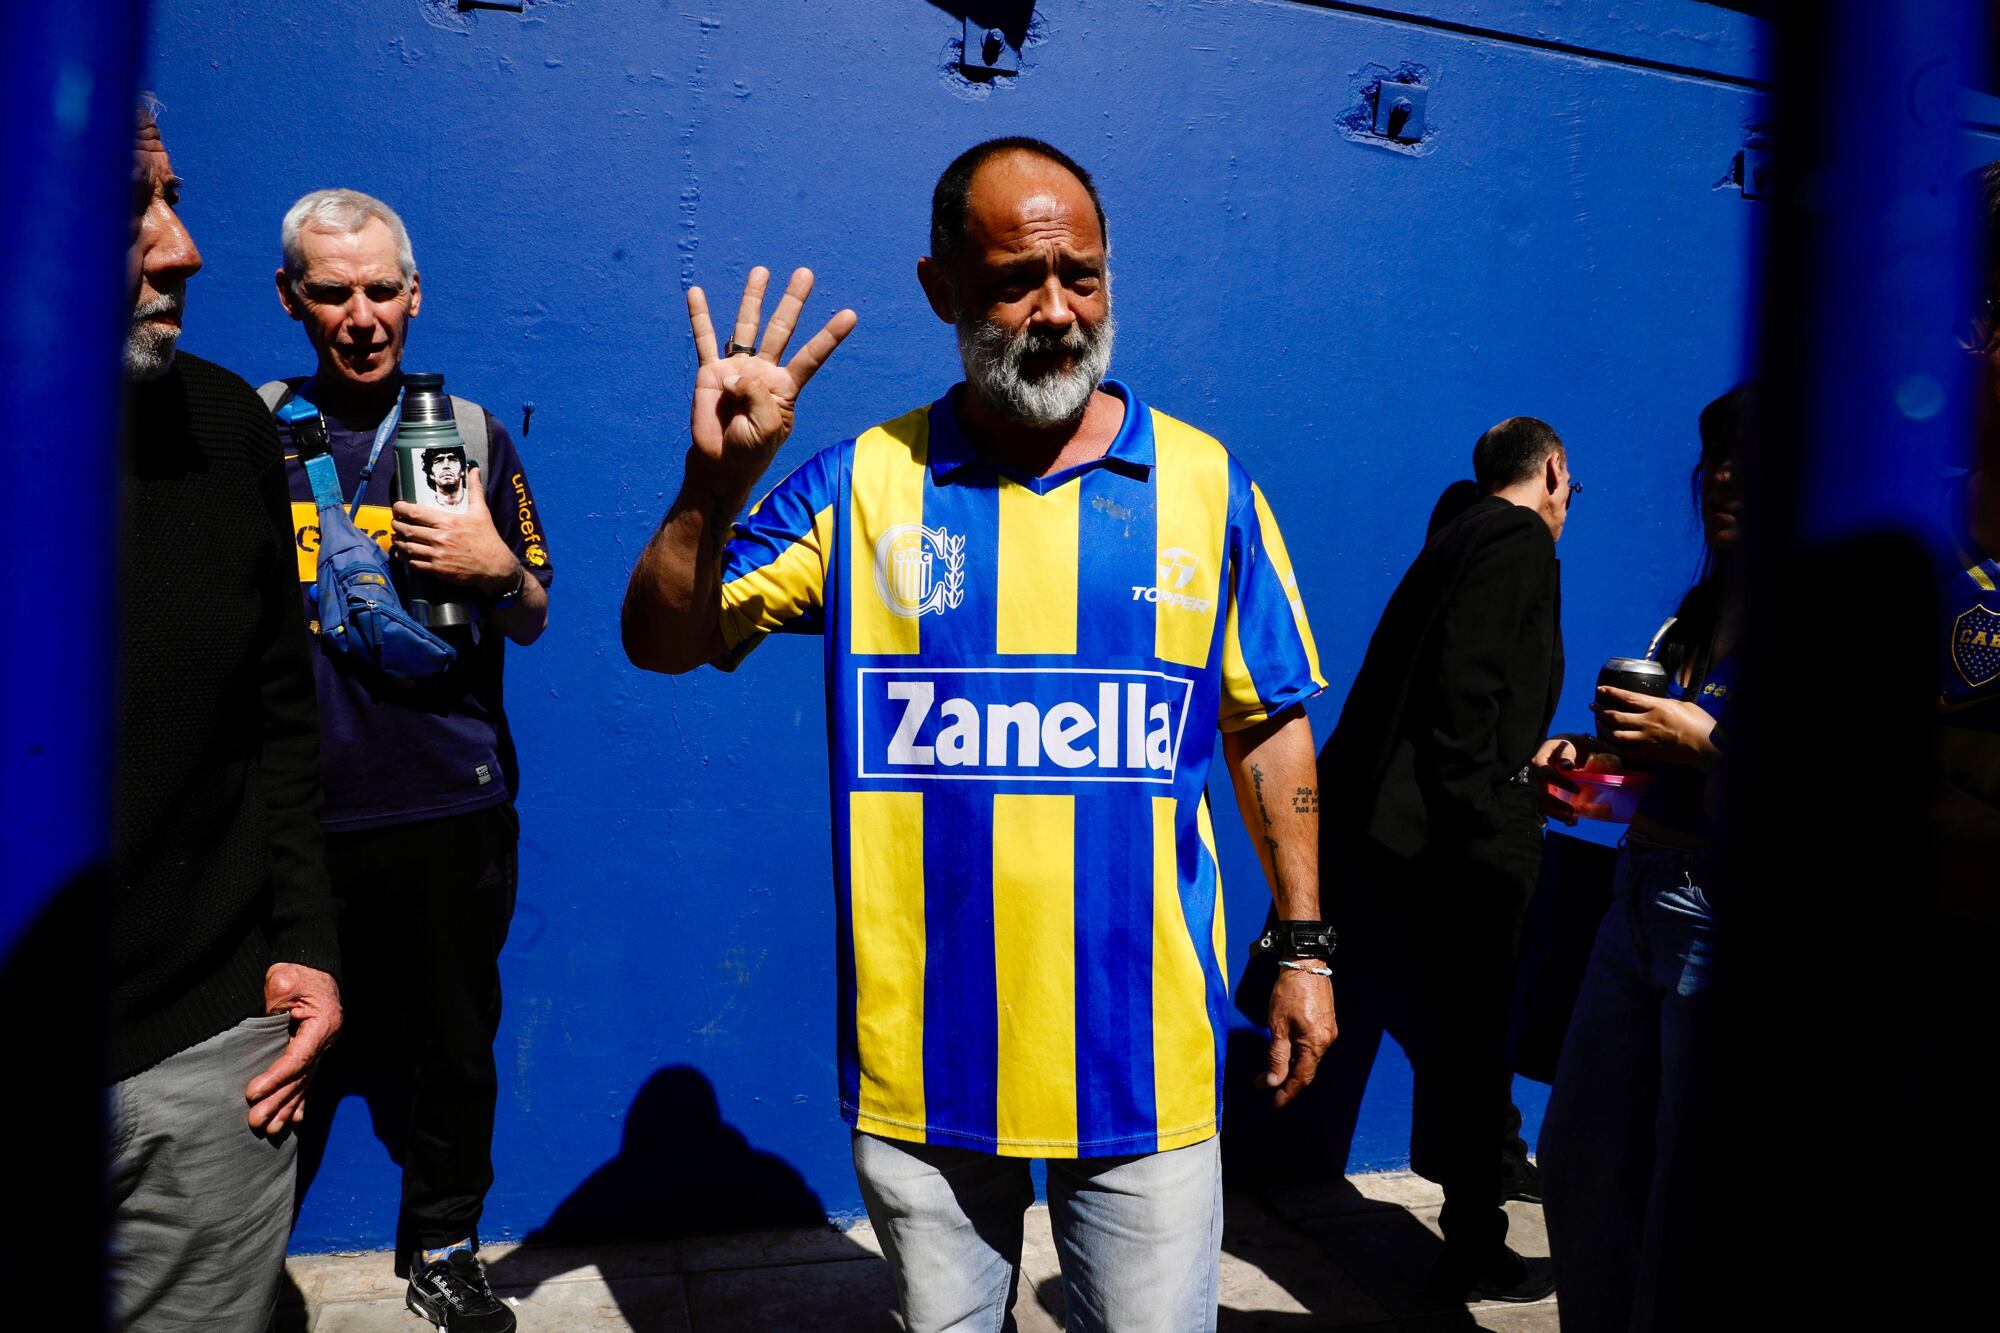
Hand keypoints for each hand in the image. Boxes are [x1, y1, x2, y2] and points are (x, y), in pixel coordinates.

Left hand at [245, 963, 341, 1136]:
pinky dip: (299, 1099)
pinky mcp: (312, 1049)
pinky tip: (294, 1118)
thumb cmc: (297, 971)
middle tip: (255, 1120)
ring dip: (286, 1107)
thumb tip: (265, 1026)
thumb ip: (276, 1003)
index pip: (298, 1057)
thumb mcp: (285, 980)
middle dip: (278, 1101)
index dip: (276, 1077)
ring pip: (304, 1082)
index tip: (252, 1093)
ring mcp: (322, 1046)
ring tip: (270, 1129)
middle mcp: (326, 1040)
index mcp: (324, 1023)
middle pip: (301, 1077)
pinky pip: (306, 1078)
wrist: (311, 965)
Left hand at [392, 464, 519, 593]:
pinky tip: (404, 554)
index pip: (415, 513)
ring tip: (397, 537)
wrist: (495, 567)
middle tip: (395, 522)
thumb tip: (475, 469)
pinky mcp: (438, 569)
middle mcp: (440, 538)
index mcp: (448, 522)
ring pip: (408, 547)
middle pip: (408, 530)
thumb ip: (475, 490)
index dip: (401, 509)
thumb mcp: (482, 512)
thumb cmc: (488, 538)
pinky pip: (414, 563)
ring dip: (399, 541)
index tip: (397, 507)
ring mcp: (437, 555)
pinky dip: (406, 558)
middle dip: (397, 525)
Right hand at [686, 266, 855, 490]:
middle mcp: (764, 371)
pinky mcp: (711, 372)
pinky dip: (699, 317)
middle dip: (793, 301)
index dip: (829, 336)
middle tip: (806, 273)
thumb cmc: (750, 449)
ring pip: (746, 325)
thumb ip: (758, 396)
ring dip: (754, 298)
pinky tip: (696, 293)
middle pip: (781, 329)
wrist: (720, 462)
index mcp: (785, 386)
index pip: (811, 356)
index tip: (850, 315)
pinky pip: (704, 339)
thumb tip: (736, 370)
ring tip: (762, 271)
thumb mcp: (765, 427)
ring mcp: (737, 368)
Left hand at [1265, 967, 1335, 1107]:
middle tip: (1268, 1088)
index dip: (1288, 1092)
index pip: (1301, 1078)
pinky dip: (1300, 1055)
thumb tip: (1273, 1082)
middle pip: (1307, 1070)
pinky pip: (1313, 1046)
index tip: (1275, 1103)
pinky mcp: (1326, 1023)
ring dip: (1293, 1068)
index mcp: (1315, 1044)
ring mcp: (1328, 1031)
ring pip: (1310, 1058)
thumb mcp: (1278, 1026)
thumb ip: (1277, 1056)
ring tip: (1274, 1073)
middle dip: (1287, 1082)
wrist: (1305, 964)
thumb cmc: (1289, 993)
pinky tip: (1288, 1054)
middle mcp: (1326, 1041)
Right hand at [1531, 736, 1585, 824]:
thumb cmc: (1565, 746)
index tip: (1577, 790)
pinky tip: (1570, 821)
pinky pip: (1546, 807)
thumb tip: (1567, 766)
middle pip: (1540, 793)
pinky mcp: (1542, 794)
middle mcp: (1534, 775)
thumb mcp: (1566, 745)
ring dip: (1555, 814)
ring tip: (1571, 820)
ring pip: (1541, 804)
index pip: (1546, 773)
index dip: (1561, 782)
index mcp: (1538, 760)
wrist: (1560, 750)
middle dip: (1555, 804)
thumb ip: (1567, 754)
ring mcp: (1536, 786)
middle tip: (1572, 810)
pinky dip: (1557, 815)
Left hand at [1593, 687, 1717, 763]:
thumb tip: (1655, 703)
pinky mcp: (1648, 753)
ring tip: (1598, 723)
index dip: (1611, 693)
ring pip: (1616, 735)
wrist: (1706, 747)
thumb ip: (1664, 703)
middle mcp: (1646, 722)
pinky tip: (1607, 743)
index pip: (1627, 697)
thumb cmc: (1699, 723)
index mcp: (1656, 706)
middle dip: (1600, 711)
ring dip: (1603, 729)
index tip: (1600, 689)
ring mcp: (1646, 739)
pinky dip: (1613, 747)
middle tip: (1593, 706)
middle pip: (1615, 716)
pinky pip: (1625, 751)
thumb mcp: (1682, 705)